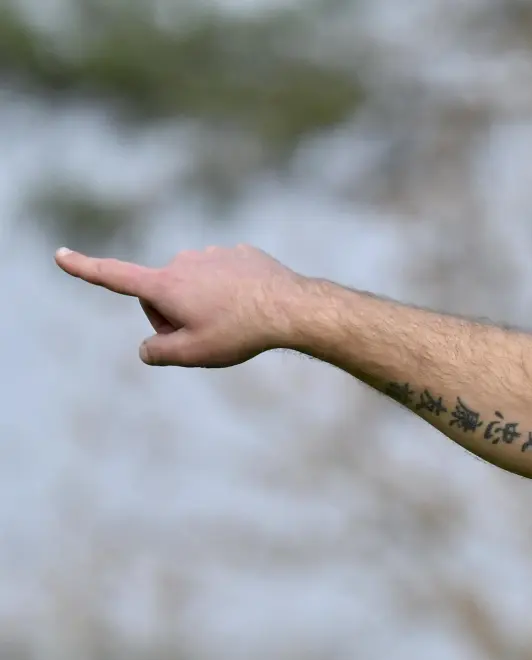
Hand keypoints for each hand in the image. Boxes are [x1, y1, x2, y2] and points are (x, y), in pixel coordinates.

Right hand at [56, 244, 311, 367]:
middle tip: (207, 334)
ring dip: (205, 305)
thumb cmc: (240, 332)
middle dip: (176, 316)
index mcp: (165, 284)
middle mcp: (183, 262)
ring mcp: (213, 254)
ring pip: (196, 287)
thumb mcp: (193, 354)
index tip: (60, 255)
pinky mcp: (239, 253)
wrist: (292, 308)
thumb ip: (158, 353)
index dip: (84, 269)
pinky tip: (251, 306)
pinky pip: (224, 278)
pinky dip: (230, 293)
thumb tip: (147, 348)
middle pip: (163, 295)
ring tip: (235, 320)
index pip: (114, 277)